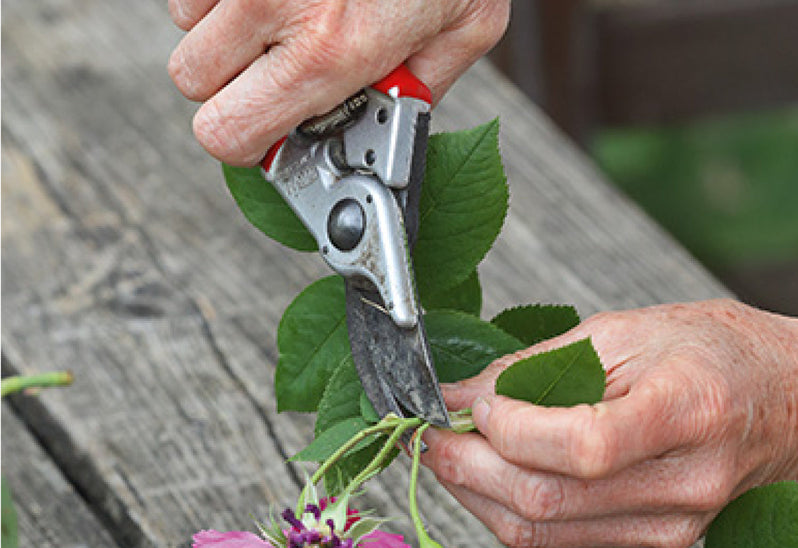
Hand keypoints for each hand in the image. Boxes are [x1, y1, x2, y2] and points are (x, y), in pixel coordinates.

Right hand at [167, 0, 509, 164]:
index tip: (266, 128)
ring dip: (226, 20)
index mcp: (331, 48)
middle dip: (231, 79)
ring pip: (185, 18)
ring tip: (290, 2)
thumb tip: (384, 124)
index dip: (246, 139)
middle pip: (192, 78)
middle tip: (279, 61)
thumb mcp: (467, 25)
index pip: (227, 133)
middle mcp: (274, 1)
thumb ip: (422, 86)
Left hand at [422, 300, 797, 547]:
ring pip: (541, 532)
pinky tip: (496, 476)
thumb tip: (462, 394)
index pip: (583, 444)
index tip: (467, 402)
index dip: (510, 428)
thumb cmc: (717, 354)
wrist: (788, 407)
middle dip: (466, 466)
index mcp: (689, 409)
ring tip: (450, 451)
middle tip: (427, 433)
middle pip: (548, 499)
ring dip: (476, 493)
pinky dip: (512, 513)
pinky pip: (559, 545)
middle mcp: (685, 483)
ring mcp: (672, 529)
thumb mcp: (628, 329)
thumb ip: (540, 365)